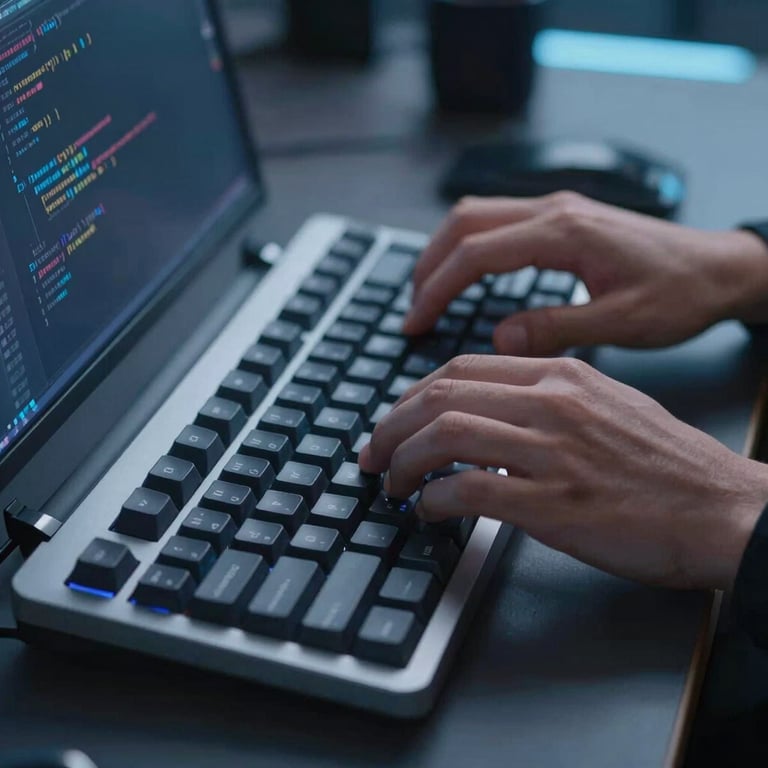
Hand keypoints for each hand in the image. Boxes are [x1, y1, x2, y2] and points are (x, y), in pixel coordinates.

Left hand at [358, 355, 767, 588]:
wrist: (724, 510)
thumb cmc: (667, 465)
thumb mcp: (605, 407)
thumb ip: (545, 402)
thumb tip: (489, 419)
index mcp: (561, 375)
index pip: (460, 368)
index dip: (412, 394)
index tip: (394, 419)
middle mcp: (551, 403)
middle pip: (440, 394)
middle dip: (391, 425)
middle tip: (372, 453)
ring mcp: (551, 451)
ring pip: (444, 435)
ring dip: (402, 461)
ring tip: (390, 485)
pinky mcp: (554, 503)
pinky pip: (467, 490)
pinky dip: (433, 500)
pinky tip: (427, 511)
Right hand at [404, 193, 767, 354]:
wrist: (719, 267)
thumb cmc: (681, 293)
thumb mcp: (622, 322)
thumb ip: (557, 329)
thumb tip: (500, 339)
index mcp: (565, 232)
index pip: (476, 254)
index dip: (437, 289)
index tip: (415, 322)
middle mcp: (555, 210)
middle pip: (464, 222)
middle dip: (428, 265)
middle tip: (412, 309)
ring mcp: (558, 209)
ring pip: (477, 214)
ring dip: (445, 251)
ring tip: (429, 293)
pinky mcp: (563, 218)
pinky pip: (499, 221)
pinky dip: (470, 247)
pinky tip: (468, 276)